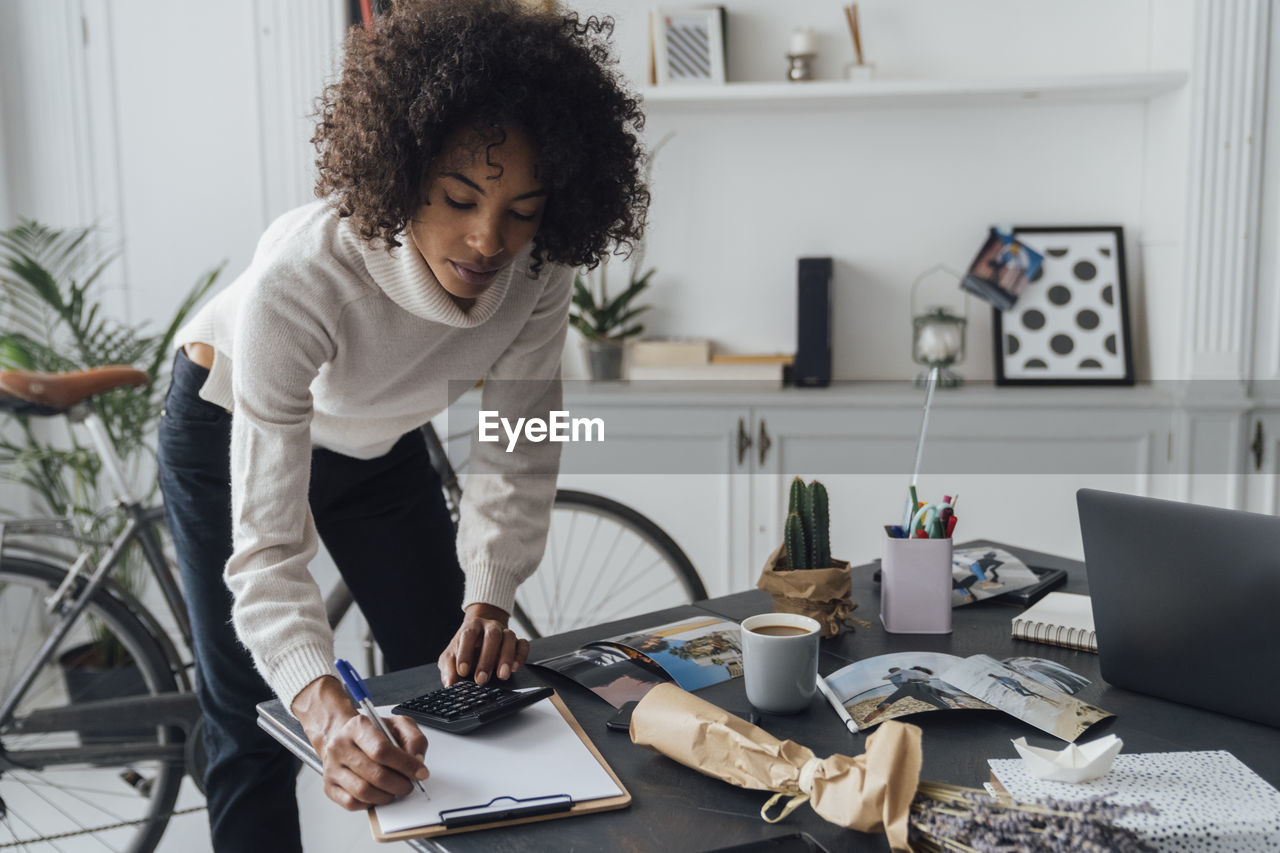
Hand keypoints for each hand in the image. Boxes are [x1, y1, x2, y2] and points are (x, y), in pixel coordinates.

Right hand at [291, 676, 428, 809]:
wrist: (344, 738)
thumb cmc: (373, 733)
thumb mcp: (398, 725)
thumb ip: (414, 738)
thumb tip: (418, 761)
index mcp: (357, 726)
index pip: (382, 750)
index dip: (405, 765)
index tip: (420, 772)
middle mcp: (340, 746)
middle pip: (375, 774)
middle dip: (400, 784)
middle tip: (410, 785)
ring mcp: (332, 768)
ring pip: (364, 791)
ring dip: (387, 796)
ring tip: (396, 790)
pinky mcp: (330, 786)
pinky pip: (352, 803)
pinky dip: (371, 803)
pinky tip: (379, 794)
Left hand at [438, 602, 529, 686]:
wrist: (480, 632)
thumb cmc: (464, 646)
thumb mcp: (451, 655)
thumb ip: (449, 668)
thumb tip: (449, 683)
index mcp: (472, 627)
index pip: (468, 635)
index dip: (465, 653)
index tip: (462, 671)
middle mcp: (490, 627)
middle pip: (492, 636)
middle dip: (487, 659)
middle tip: (481, 679)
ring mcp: (505, 632)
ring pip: (510, 638)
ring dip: (507, 658)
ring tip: (502, 675)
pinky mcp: (517, 641)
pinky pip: (523, 644)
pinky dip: (521, 655)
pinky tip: (516, 668)